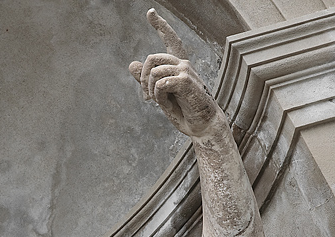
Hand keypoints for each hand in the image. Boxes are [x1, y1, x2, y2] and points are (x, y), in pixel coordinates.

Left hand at [129, 9, 224, 138]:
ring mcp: (186, 71)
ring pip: (154, 71)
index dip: (160, 25)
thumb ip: (147, 80)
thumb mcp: (160, 95)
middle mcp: (183, 64)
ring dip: (150, 90)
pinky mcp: (186, 81)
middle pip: (151, 58)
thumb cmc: (184, 111)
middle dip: (142, 78)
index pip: (170, 39)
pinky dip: (158, 96)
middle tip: (145, 97)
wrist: (202, 125)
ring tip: (158, 102)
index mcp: (178, 65)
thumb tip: (132, 64)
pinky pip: (161, 83)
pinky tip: (165, 104)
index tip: (150, 12)